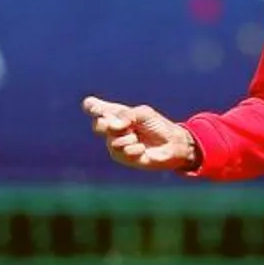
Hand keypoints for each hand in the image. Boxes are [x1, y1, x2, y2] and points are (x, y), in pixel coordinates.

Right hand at [81, 96, 198, 170]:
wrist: (171, 144)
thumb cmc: (157, 125)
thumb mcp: (143, 114)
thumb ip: (127, 115)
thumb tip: (113, 125)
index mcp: (115, 114)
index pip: (94, 108)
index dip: (91, 107)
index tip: (94, 107)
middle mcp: (112, 128)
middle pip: (97, 125)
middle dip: (109, 125)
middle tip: (127, 125)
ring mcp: (115, 143)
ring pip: (113, 141)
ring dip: (130, 138)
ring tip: (138, 138)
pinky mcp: (122, 157)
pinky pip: (124, 151)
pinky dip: (136, 148)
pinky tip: (142, 149)